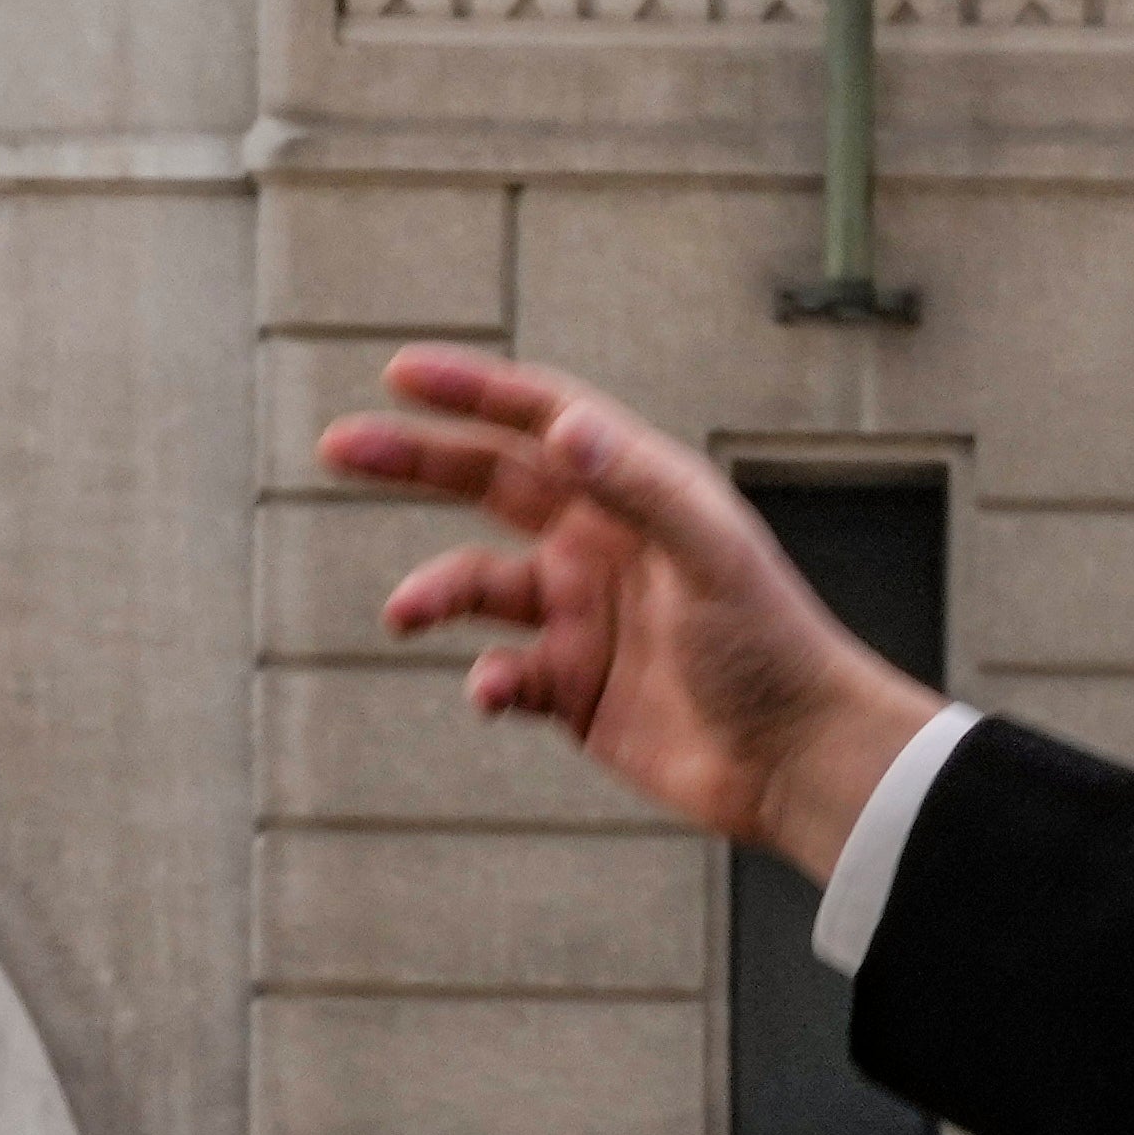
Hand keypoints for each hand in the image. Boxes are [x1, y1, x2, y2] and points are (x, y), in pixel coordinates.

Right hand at [320, 348, 946, 877]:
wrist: (796, 761)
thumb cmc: (772, 646)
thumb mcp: (710, 554)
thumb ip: (639, 487)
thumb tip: (561, 430)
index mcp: (637, 493)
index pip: (542, 420)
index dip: (474, 391)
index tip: (399, 373)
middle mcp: (601, 544)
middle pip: (487, 483)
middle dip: (413, 462)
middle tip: (337, 448)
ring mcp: (583, 617)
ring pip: (477, 586)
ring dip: (435, 593)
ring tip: (405, 612)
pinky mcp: (573, 691)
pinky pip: (501, 674)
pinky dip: (484, 681)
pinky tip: (493, 694)